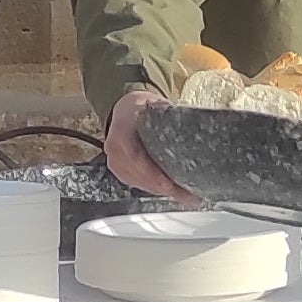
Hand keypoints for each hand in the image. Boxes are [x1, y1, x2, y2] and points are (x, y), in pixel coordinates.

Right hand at [103, 87, 193, 201]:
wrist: (125, 110)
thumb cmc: (139, 108)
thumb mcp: (152, 104)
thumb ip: (166, 113)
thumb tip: (187, 120)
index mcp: (121, 131)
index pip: (135, 156)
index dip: (152, 172)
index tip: (168, 184)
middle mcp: (114, 150)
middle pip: (139, 175)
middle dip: (164, 187)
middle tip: (187, 195)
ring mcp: (115, 162)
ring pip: (140, 183)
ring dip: (162, 191)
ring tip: (185, 197)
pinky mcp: (120, 171)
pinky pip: (138, 184)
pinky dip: (155, 188)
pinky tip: (171, 192)